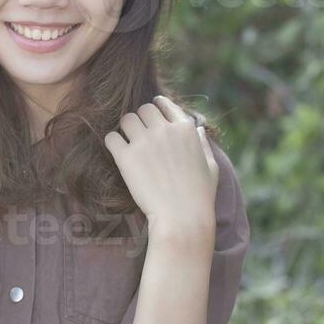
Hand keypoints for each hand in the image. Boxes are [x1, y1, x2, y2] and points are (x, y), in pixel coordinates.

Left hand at [104, 95, 218, 234]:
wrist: (182, 218)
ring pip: (126, 119)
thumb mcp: (211, 167)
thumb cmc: (200, 197)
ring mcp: (145, 142)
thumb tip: (199, 129)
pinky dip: (113, 143)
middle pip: (143, 109)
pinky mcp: (127, 157)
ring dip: (127, 129)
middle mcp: (165, 130)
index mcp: (186, 129)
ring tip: (129, 143)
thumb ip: (204, 144)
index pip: (165, 104)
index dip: (157, 108)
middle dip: (141, 120)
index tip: (152, 114)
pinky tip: (118, 153)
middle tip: (140, 135)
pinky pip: (111, 137)